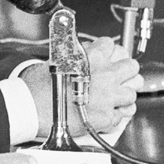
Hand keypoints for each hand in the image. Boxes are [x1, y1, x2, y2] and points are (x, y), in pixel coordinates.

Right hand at [21, 37, 138, 136]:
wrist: (31, 108)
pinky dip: (119, 112)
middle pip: (131, 66)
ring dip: (123, 92)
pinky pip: (125, 113)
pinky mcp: (107, 117)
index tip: (106, 58)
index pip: (113, 46)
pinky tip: (109, 110)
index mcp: (92, 57)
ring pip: (133, 91)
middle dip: (124, 71)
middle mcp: (105, 75)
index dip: (109, 52)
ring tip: (112, 96)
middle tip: (115, 76)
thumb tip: (88, 51)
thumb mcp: (57, 59)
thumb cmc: (38, 86)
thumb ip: (78, 54)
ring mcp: (108, 97)